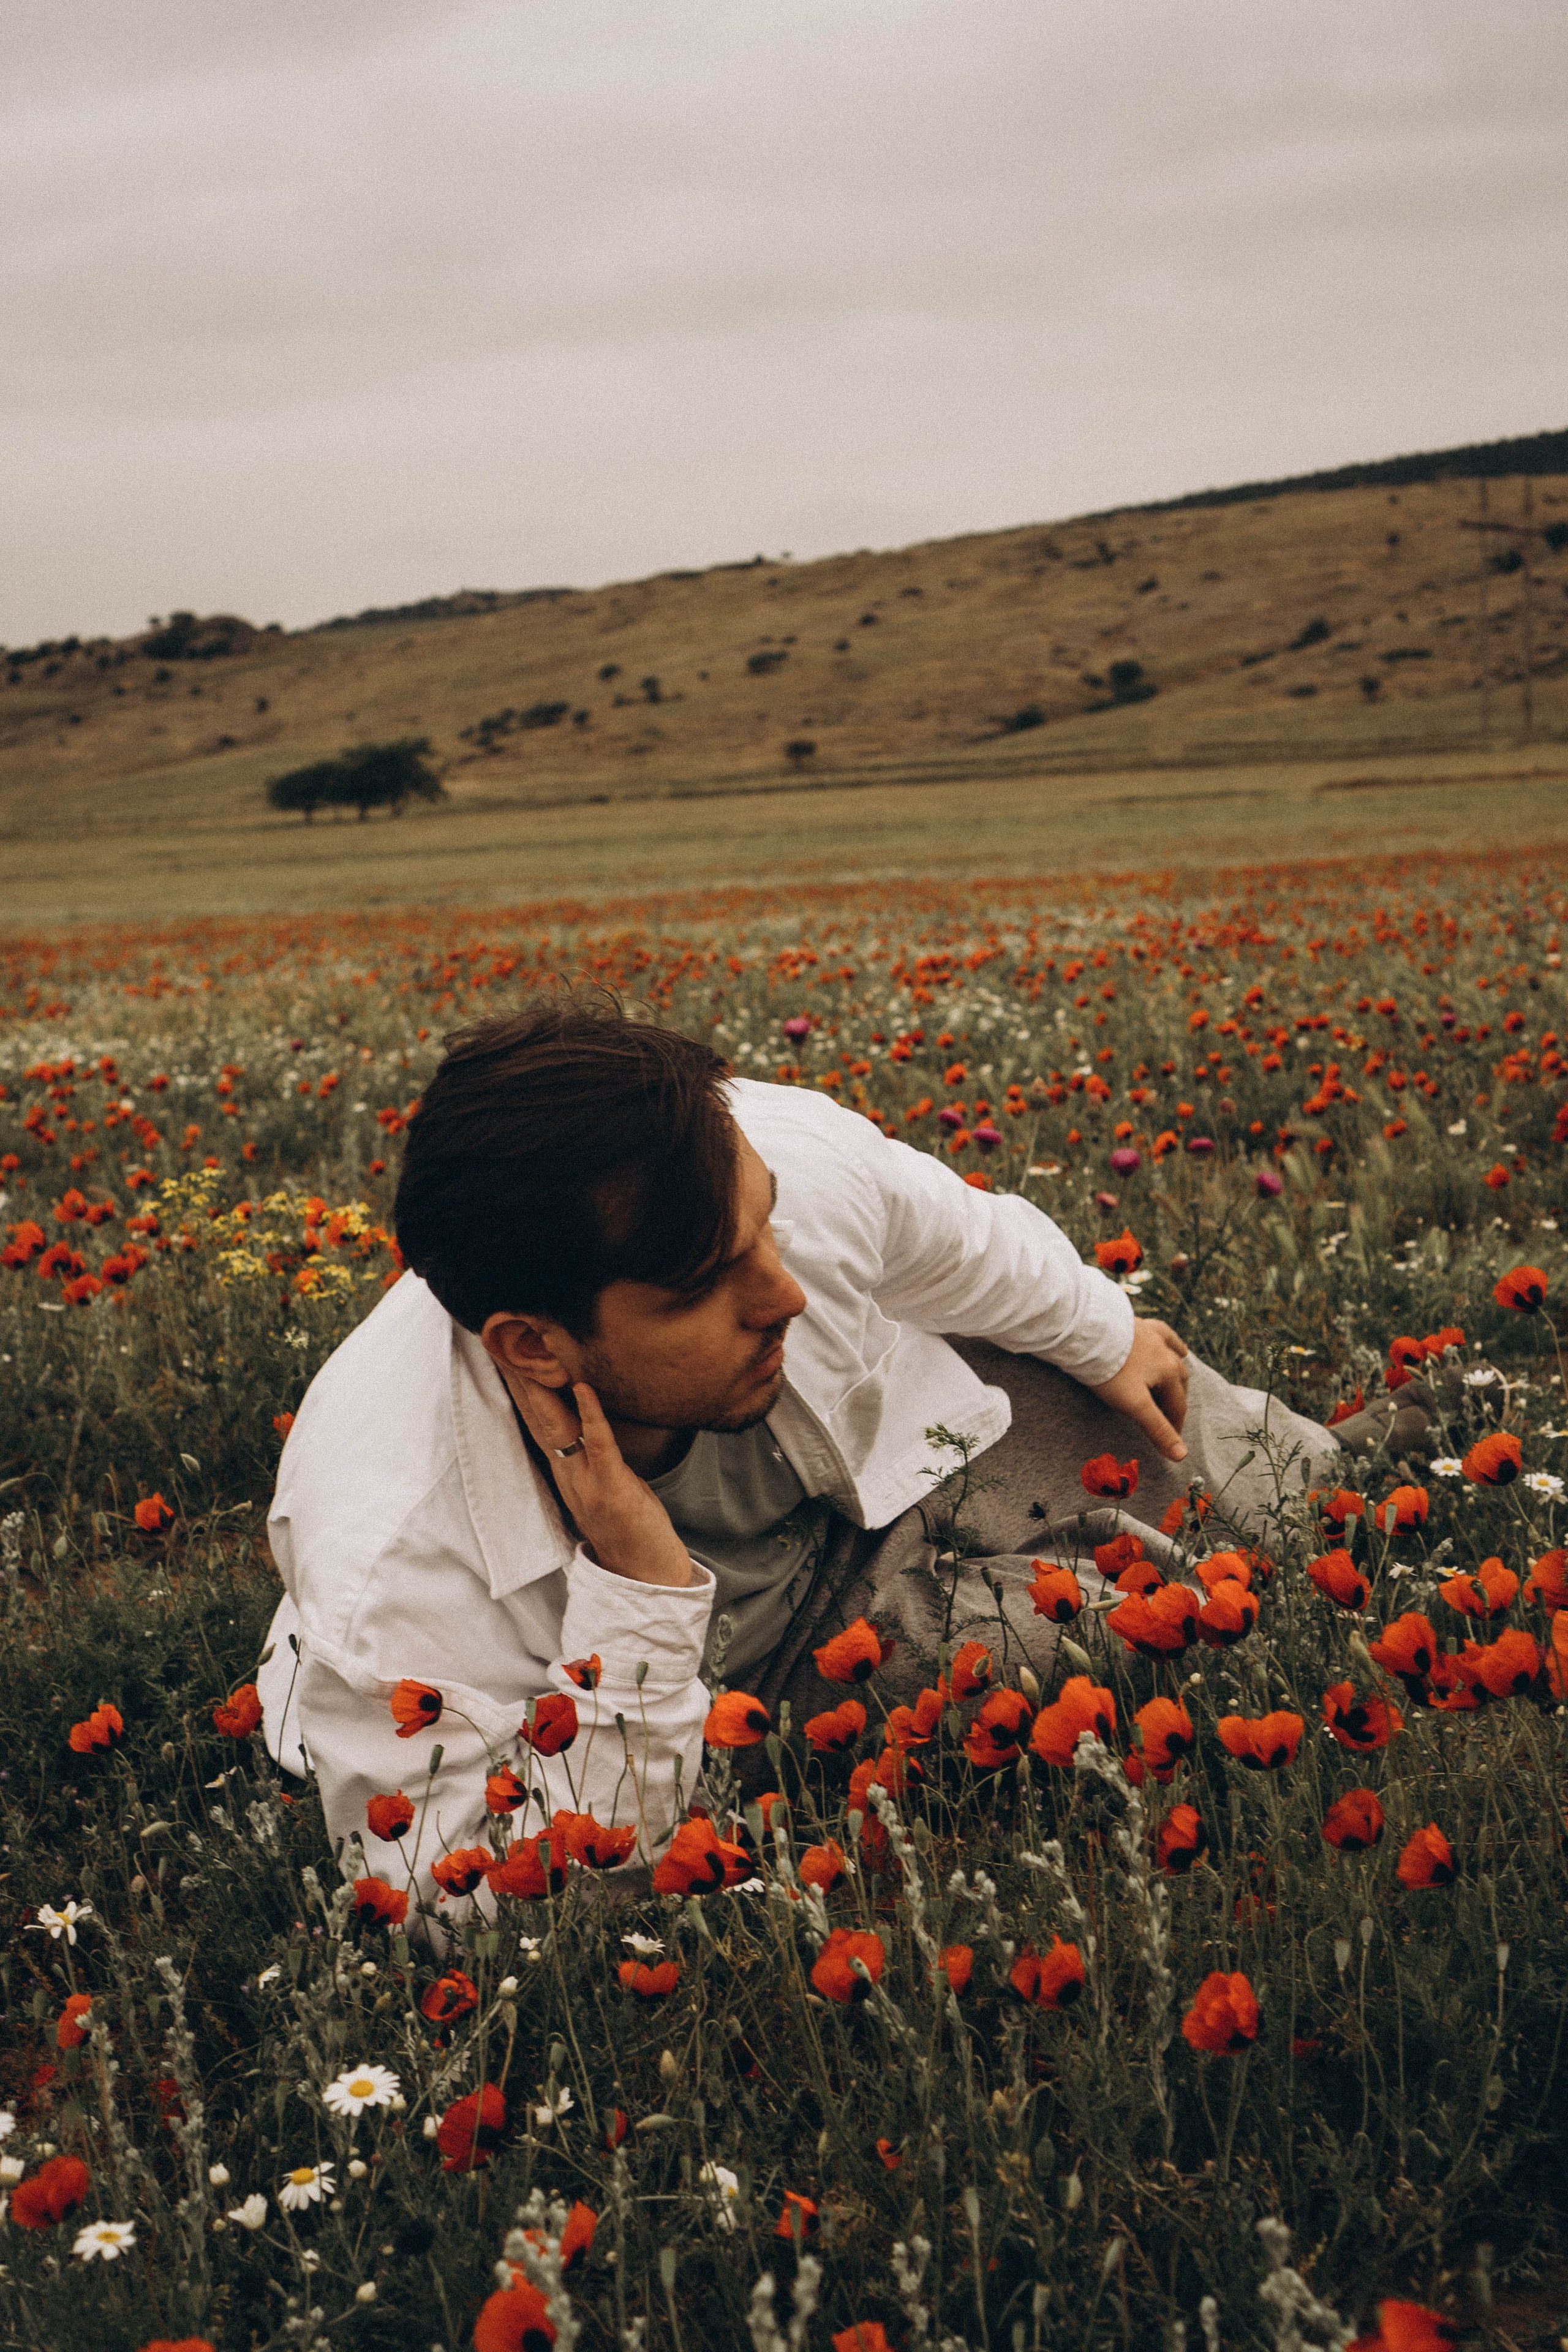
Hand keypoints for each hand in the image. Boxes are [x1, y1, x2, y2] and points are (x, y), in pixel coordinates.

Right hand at [503, 1373, 694, 1587]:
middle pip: (537, 1418)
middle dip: (519, 1379)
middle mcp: (567, 1473)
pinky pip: (599, 1445)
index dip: (520, 1386)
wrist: (644, 1573)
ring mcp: (586, 1482)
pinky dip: (590, 1415)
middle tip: (501, 1340)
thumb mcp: (600, 1483)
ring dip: (542, 1390)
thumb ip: (587, 1454)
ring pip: (558, 1428)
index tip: (506, 1352)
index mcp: (564, 1470)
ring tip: (530, 1354)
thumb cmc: (628, 1525)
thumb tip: (583, 1422)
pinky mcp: (612, 1488)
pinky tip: (582, 1388)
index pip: (536, 1420)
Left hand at [1089, 1318, 1189, 1462]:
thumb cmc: (1110, 1371)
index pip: (1178, 1406)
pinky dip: (1173, 1345)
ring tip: (1174, 1389)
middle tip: (1167, 1419)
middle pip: (1178, 1383)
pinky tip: (1179, 1349)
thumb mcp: (1134, 1405)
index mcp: (1169, 1373)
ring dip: (1176, 1377)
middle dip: (1175, 1403)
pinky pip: (1165, 1335)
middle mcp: (1168, 1353)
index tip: (1171, 1441)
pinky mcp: (1142, 1325)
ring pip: (1175, 1359)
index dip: (1174, 1426)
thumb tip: (1181, 1455)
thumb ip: (1158, 1429)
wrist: (1087, 1334)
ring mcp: (1155, 1337)